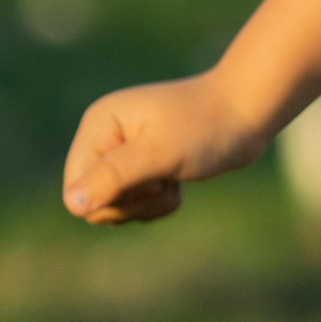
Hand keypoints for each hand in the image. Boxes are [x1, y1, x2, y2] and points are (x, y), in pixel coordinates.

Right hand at [62, 69, 264, 224]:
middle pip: (96, 202)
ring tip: (173, 179)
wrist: (248, 114)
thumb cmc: (206, 128)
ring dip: (148, 204)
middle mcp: (104, 137)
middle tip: (163, 179)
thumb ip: (114, 178)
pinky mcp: (143, 167)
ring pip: (117, 207)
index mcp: (98, 125)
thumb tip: (72, 205)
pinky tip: (178, 183)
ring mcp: (123, 153)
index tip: (146, 180)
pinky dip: (159, 204)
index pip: (76, 188)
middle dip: (134, 202)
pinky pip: (136, 206)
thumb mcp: (160, 154)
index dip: (110, 198)